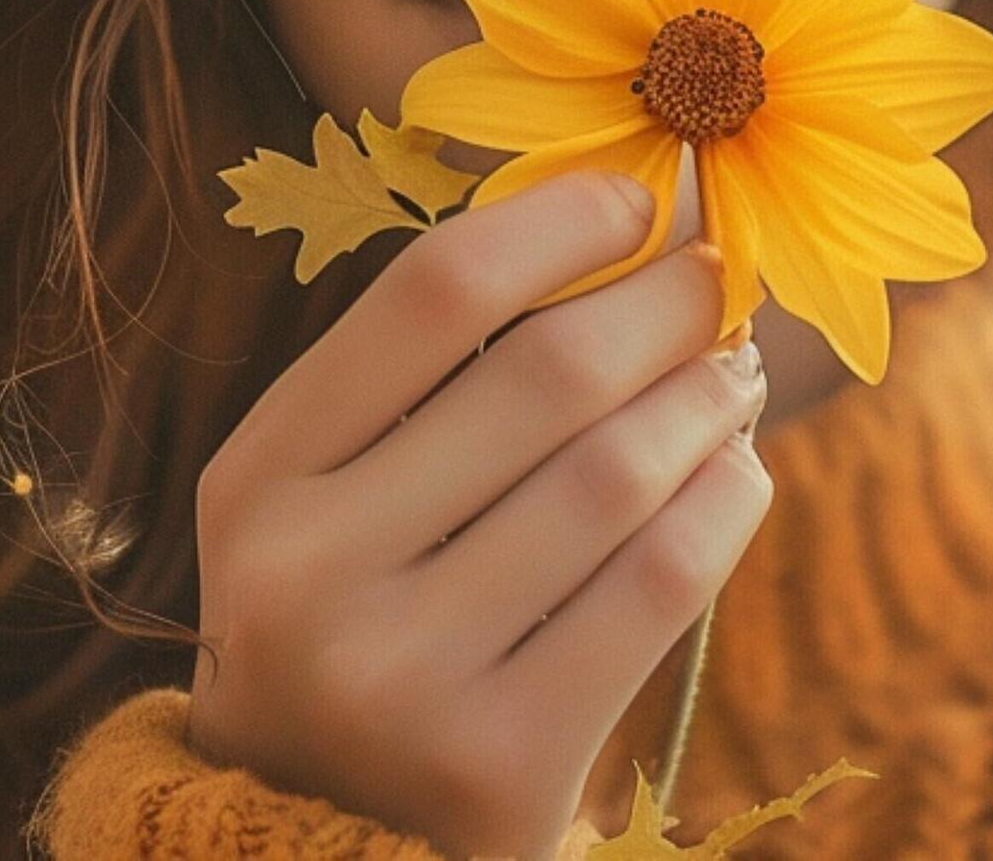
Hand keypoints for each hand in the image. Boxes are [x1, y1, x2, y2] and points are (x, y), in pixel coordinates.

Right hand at [187, 166, 772, 859]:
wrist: (317, 850)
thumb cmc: (355, 629)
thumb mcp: (325, 506)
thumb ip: (426, 382)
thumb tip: (622, 226)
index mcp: (257, 481)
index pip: (429, 295)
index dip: (557, 222)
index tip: (635, 198)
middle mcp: (309, 576)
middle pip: (546, 374)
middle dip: (664, 305)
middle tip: (717, 282)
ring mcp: (401, 678)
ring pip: (618, 474)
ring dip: (707, 401)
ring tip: (730, 376)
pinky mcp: (500, 764)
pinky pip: (660, 585)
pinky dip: (725, 503)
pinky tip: (735, 472)